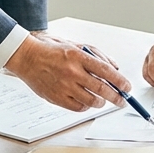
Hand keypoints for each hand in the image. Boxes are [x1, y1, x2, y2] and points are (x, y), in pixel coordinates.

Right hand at [4, 33, 129, 111]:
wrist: (26, 57)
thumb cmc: (51, 50)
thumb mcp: (75, 45)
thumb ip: (96, 55)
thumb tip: (114, 68)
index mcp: (78, 56)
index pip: (106, 71)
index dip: (120, 81)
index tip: (127, 87)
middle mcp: (72, 72)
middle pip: (102, 89)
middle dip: (116, 97)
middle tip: (122, 101)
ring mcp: (63, 86)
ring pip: (91, 101)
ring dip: (101, 102)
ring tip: (102, 100)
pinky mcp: (56, 98)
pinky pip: (78, 107)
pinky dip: (86, 106)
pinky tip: (86, 101)